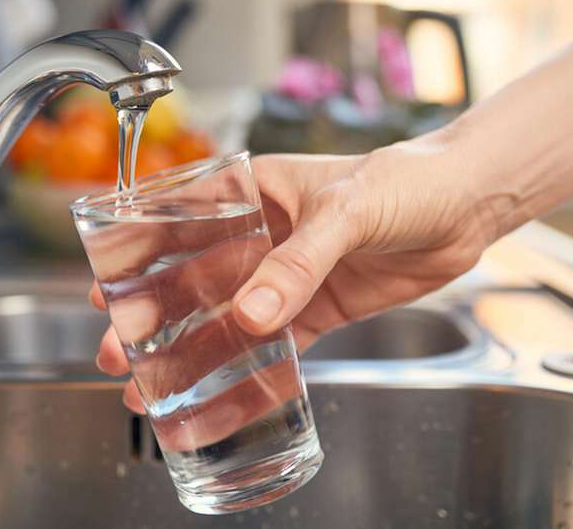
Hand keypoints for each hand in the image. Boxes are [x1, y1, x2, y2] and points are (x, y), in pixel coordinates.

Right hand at [92, 135, 492, 412]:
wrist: (466, 206)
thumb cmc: (405, 181)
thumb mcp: (346, 211)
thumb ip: (299, 261)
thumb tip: (252, 313)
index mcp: (255, 192)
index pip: (182, 221)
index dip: (139, 255)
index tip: (106, 288)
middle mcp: (263, 235)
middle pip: (195, 278)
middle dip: (154, 316)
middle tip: (120, 351)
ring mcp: (288, 274)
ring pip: (229, 316)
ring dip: (193, 349)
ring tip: (156, 383)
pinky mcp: (317, 307)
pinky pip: (277, 344)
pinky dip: (250, 367)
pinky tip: (222, 390)